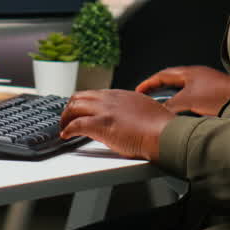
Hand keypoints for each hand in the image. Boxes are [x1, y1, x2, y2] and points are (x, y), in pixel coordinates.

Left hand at [59, 89, 174, 160]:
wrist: (165, 133)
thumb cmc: (161, 127)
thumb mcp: (145, 110)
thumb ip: (133, 110)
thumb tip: (128, 119)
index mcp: (122, 95)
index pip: (95, 94)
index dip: (84, 103)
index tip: (80, 110)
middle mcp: (111, 99)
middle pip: (80, 96)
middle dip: (70, 108)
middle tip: (67, 119)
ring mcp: (105, 110)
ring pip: (75, 106)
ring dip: (66, 117)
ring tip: (64, 127)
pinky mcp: (101, 124)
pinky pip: (76, 124)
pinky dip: (67, 129)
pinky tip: (66, 135)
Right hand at [136, 66, 229, 116]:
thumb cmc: (219, 97)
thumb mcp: (188, 101)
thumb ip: (171, 105)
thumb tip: (160, 111)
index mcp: (189, 73)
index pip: (163, 75)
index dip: (149, 83)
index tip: (139, 90)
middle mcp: (197, 76)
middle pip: (172, 82)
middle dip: (159, 90)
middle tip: (148, 99)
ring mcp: (206, 85)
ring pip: (182, 92)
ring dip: (172, 100)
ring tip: (163, 110)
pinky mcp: (214, 95)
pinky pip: (192, 99)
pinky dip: (183, 105)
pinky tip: (183, 116)